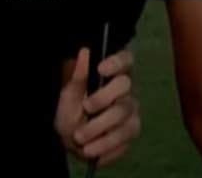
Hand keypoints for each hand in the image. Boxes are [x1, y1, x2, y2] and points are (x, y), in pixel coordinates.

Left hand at [55, 47, 140, 165]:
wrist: (73, 141)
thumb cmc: (73, 111)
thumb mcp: (69, 95)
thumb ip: (79, 76)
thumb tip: (84, 52)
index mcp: (114, 74)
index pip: (125, 59)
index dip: (117, 62)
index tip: (100, 69)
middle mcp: (127, 90)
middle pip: (125, 86)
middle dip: (103, 98)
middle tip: (85, 109)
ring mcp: (132, 112)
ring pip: (124, 116)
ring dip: (100, 129)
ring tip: (80, 139)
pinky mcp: (132, 132)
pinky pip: (125, 139)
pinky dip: (106, 146)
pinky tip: (92, 151)